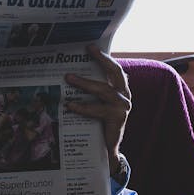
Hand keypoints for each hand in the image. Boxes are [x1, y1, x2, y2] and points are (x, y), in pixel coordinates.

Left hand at [64, 43, 130, 175]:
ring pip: (104, 90)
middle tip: (87, 50)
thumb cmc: (100, 122)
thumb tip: (71, 73)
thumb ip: (92, 89)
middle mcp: (124, 96)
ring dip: (85, 82)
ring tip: (68, 77)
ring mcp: (122, 107)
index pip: (115, 69)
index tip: (91, 46)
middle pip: (115, 73)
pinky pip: (97, 110)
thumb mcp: (98, 102)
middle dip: (101, 60)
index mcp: (121, 89)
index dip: (104, 57)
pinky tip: (70, 105)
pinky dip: (82, 107)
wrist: (108, 148)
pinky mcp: (117, 119)